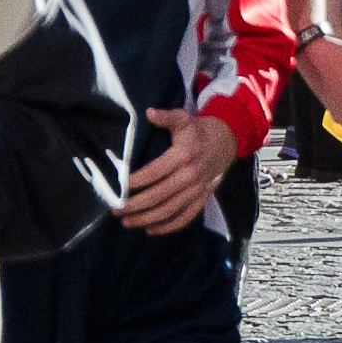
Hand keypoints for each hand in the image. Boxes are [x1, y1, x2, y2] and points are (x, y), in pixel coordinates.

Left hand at [118, 110, 238, 234]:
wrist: (225, 142)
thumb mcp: (183, 119)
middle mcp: (191, 175)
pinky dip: (167, 227)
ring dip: (146, 219)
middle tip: (116, 209)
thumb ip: (166, 116)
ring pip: (169, 210)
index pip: (154, 172)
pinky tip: (150, 230)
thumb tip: (149, 112)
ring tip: (126, 222)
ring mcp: (197, 190)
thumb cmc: (196, 131)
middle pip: (159, 196)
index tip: (118, 187)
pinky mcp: (202, 200)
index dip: (135, 181)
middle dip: (135, 205)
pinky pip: (185, 218)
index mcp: (183, 155)